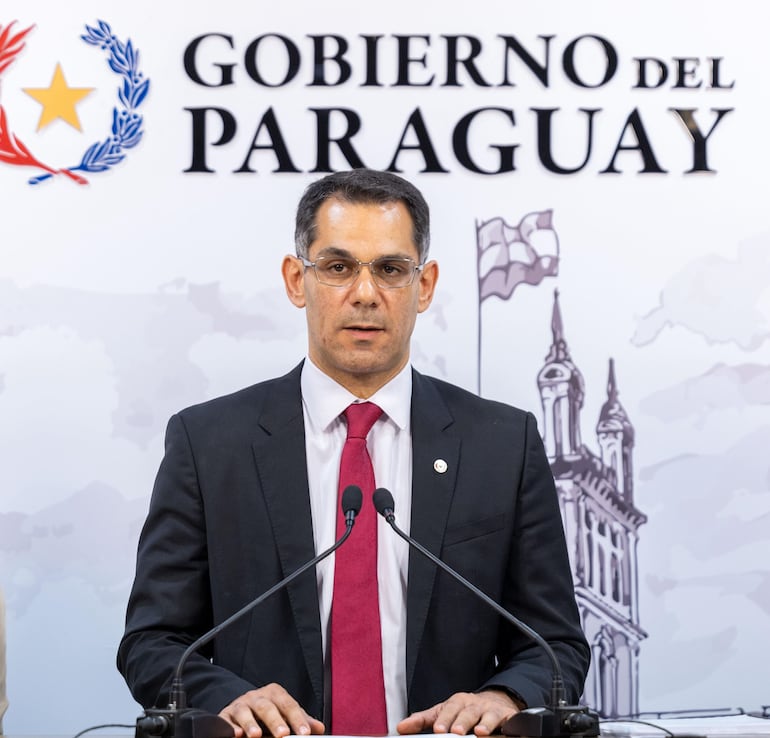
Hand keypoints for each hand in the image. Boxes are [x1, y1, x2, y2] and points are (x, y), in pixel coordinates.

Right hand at [218, 683, 324, 737]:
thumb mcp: (285, 713)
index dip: (297, 718)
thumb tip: (319, 728)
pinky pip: (226, 720)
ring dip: (250, 723)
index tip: (305, 733)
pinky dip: (230, 727)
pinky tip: (236, 735)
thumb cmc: (267, 713)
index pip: (288, 704)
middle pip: (267, 706)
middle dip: (275, 721)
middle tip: (283, 734)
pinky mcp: (226, 716)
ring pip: (245, 711)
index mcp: (274, 694)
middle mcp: (257, 697)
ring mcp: (240, 705)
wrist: (242, 708)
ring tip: (256, 735)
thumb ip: (300, 720)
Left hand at [397, 689, 519, 735]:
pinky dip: (509, 726)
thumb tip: (400, 728)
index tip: (439, 730)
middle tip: (456, 732)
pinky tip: (505, 731)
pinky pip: (509, 721)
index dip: (444, 720)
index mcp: (457, 702)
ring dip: (485, 724)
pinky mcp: (507, 717)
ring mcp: (491, 710)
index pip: (449, 710)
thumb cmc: (464, 711)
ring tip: (479, 732)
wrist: (494, 701)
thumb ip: (422, 720)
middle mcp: (474, 704)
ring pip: (488, 716)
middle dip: (462, 722)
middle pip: (468, 712)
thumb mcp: (443, 712)